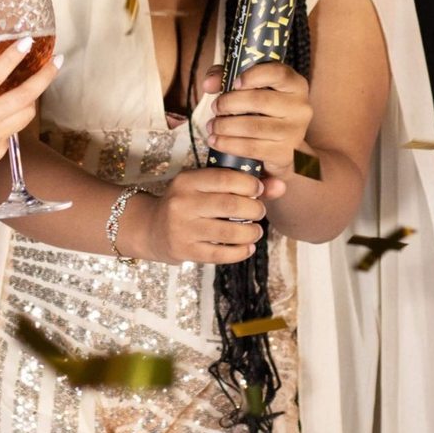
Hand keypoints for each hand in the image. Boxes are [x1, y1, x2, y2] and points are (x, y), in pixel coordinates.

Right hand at [0, 39, 59, 186]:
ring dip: (32, 98)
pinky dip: (14, 119)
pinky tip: (7, 113)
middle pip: (24, 96)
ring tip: (33, 86)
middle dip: (45, 76)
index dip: (13, 58)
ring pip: (26, 115)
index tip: (28, 42)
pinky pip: (14, 131)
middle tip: (58, 61)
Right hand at [134, 167, 266, 264]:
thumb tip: (281, 186)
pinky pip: (220, 254)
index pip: (226, 178)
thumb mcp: (204, 185)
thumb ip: (241, 183)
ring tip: (256, 231)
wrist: (152, 228)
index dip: (250, 184)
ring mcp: (182, 228)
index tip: (259, 190)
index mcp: (187, 180)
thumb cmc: (187, 202)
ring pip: (228, 232)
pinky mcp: (185, 251)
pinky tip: (247, 247)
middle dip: (254, 209)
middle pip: (231, 205)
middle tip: (260, 212)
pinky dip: (240, 252)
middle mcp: (182, 203)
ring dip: (251, 233)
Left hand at [201, 62, 312, 179]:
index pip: (278, 73)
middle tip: (215, 107)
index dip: (254, 75)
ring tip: (212, 126)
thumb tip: (208, 84)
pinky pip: (251, 148)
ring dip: (225, 126)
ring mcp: (294, 132)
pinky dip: (229, 144)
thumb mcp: (250, 87)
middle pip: (260, 100)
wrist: (283, 145)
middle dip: (230, 103)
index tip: (235, 82)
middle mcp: (300, 107)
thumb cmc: (264, 109)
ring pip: (253, 126)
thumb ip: (226, 76)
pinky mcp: (285, 154)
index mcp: (295, 84)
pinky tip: (216, 141)